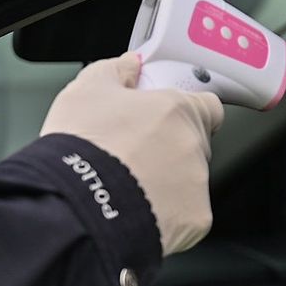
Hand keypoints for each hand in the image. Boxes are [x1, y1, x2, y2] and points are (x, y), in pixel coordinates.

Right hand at [40, 53, 224, 255]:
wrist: (77, 206)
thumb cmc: (83, 149)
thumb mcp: (86, 91)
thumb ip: (116, 70)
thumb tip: (130, 64)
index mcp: (177, 110)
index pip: (208, 105)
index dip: (188, 111)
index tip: (168, 118)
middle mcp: (194, 146)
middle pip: (195, 145)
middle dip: (170, 149)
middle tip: (135, 155)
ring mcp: (198, 185)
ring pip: (189, 182)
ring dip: (168, 183)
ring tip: (129, 186)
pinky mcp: (195, 221)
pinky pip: (186, 216)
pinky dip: (168, 216)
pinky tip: (138, 210)